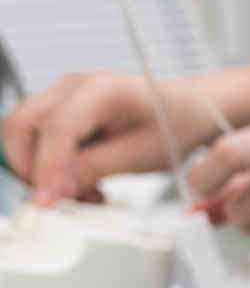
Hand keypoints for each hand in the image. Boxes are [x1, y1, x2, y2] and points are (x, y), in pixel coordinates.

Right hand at [1, 73, 217, 202]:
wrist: (191, 110)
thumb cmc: (176, 125)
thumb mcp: (143, 154)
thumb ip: (96, 167)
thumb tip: (55, 188)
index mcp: (101, 89)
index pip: (56, 128)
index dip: (47, 168)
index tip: (47, 201)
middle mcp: (73, 86)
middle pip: (22, 125)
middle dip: (33, 168)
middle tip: (68, 198)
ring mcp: (64, 95)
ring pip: (24, 133)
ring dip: (42, 169)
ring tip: (84, 192)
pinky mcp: (63, 110)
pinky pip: (39, 138)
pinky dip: (51, 165)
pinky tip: (84, 183)